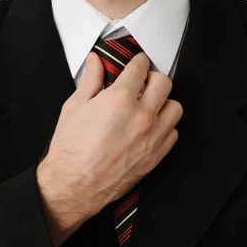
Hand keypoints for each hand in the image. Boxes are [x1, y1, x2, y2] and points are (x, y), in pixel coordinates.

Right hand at [38, 51, 182, 216]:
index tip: (137, 62)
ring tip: (149, 105)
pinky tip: (150, 127)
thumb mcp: (74, 106)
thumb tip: (95, 62)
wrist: (73, 185)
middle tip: (143, 82)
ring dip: (163, 102)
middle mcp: (141, 116)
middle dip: (153, 77)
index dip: (138, 60)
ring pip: (175, 107)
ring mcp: (152, 136)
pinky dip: (165, 126)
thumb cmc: (71, 150)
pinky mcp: (156, 155)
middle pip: (163, 82)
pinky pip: (173, 132)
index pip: (139, 67)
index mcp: (119, 99)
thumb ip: (90, 80)